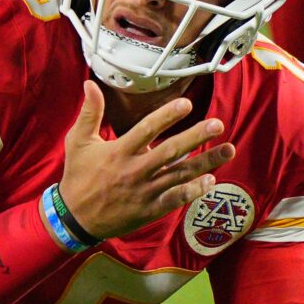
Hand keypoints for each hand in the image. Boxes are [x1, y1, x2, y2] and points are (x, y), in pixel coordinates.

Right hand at [58, 80, 235, 239]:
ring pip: (180, 175)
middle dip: (195, 137)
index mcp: (119, 152)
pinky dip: (193, 191)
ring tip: (228, 150)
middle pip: (170, 152)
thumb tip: (90, 84)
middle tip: (217, 124)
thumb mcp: (78, 142)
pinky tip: (211, 181)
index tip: (186, 104)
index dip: (166, 116)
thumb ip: (89, 113)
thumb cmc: (78, 176)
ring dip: (206, 163)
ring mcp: (145, 192)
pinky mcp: (150, 209)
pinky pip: (175, 199)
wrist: (75, 219)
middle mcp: (135, 171)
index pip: (146, 130)